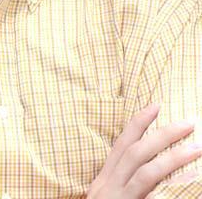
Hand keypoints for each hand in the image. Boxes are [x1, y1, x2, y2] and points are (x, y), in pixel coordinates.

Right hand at [87, 104, 201, 197]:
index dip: (137, 124)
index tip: (156, 106)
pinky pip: (152, 193)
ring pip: (146, 171)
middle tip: (188, 122)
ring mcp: (116, 196)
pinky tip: (193, 178)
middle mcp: (107, 184)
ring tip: (197, 148)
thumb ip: (125, 185)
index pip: (121, 145)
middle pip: (134, 153)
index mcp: (104, 179)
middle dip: (162, 135)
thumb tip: (149, 169)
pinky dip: (172, 184)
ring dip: (173, 157)